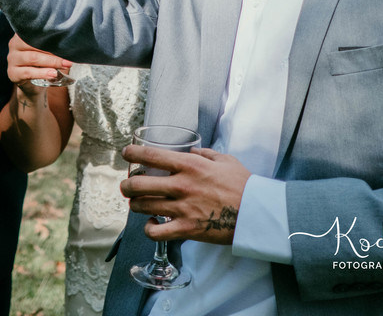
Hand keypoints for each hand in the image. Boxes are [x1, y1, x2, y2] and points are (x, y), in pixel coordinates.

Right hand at [6, 34, 72, 88]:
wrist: (32, 85)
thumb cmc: (42, 64)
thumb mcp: (46, 52)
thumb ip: (53, 45)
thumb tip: (70, 42)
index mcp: (22, 35)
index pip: (36, 32)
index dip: (51, 36)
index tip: (66, 40)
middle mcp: (14, 45)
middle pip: (34, 45)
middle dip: (54, 51)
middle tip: (69, 57)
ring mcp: (12, 59)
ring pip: (33, 58)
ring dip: (51, 61)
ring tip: (64, 65)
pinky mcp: (12, 73)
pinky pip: (28, 72)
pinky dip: (42, 73)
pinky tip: (53, 74)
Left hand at [120, 145, 250, 244]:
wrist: (256, 212)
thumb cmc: (243, 185)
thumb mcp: (225, 160)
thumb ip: (205, 153)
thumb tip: (192, 150)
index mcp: (189, 165)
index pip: (151, 155)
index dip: (133, 153)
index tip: (126, 153)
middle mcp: (181, 185)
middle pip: (138, 184)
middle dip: (126, 185)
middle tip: (126, 186)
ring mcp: (182, 208)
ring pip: (142, 207)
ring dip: (134, 205)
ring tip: (136, 204)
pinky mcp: (186, 229)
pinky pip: (156, 232)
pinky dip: (149, 229)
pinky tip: (151, 225)